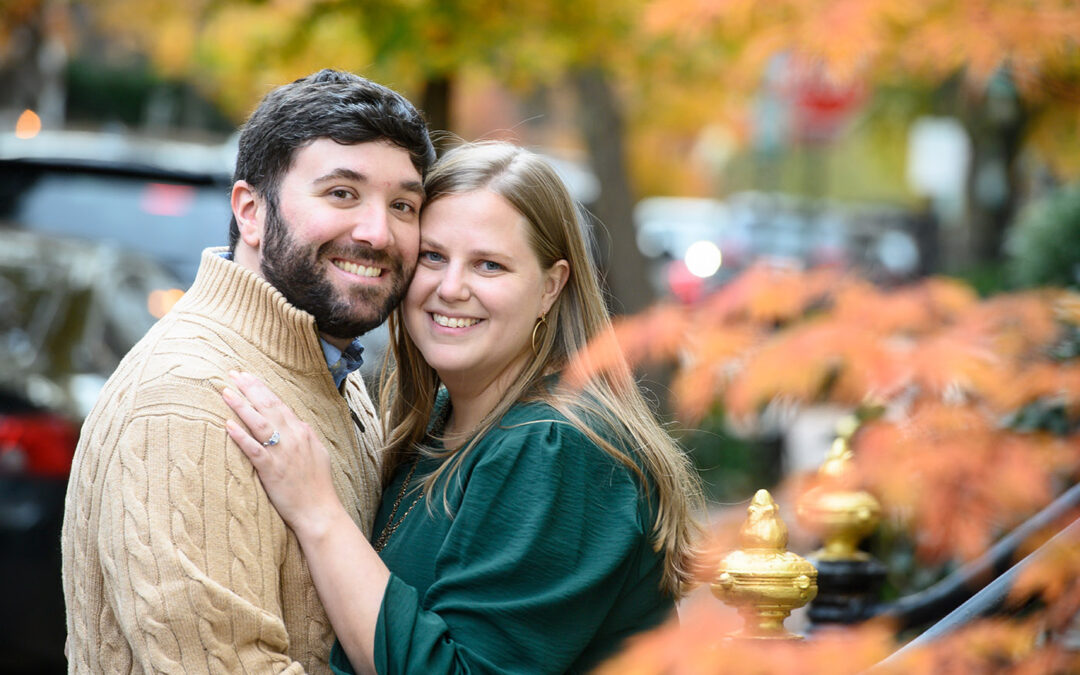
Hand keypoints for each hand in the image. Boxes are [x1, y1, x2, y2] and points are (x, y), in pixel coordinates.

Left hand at [222, 371, 343, 536]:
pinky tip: (228, 424)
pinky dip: (241, 435)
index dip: (262, 389)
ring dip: (242, 405)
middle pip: (268, 406)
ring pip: (259, 422)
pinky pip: (254, 448)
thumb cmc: (317, 486)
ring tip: (226, 391)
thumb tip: (299, 424)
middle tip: (233, 373)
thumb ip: (306, 437)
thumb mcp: (318, 454)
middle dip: (250, 388)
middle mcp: (294, 437)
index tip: (248, 376)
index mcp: (303, 432)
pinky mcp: (272, 469)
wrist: (320, 511)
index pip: (279, 403)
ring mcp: (283, 452)